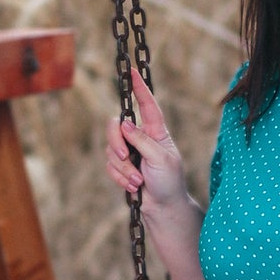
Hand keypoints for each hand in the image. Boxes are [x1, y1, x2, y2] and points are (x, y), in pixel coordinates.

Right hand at [104, 74, 190, 221]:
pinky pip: (109, 166)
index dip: (139, 88)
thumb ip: (142, 140)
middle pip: (116, 126)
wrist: (164, 208)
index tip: (132, 71)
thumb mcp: (161, 158)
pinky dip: (120, 178)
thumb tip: (124, 125)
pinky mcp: (121, 167)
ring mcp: (129, 152)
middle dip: (117, 143)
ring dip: (123, 168)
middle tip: (126, 157)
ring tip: (139, 181)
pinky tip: (134, 187)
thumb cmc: (169, 181)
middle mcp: (140, 138)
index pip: (146, 105)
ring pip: (111, 149)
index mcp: (156, 131)